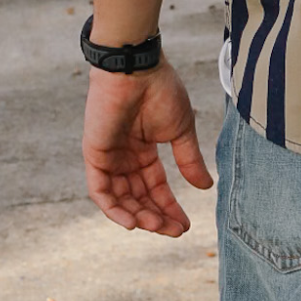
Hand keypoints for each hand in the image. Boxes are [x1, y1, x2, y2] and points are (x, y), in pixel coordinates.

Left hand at [82, 57, 213, 236]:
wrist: (137, 70)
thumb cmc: (161, 91)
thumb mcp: (181, 131)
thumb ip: (189, 160)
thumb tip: (206, 187)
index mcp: (144, 150)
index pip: (155, 187)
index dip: (169, 207)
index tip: (185, 226)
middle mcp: (124, 157)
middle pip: (138, 197)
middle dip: (156, 216)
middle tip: (173, 231)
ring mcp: (108, 157)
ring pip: (120, 199)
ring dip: (138, 216)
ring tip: (157, 226)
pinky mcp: (94, 155)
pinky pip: (100, 191)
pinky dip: (114, 209)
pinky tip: (132, 221)